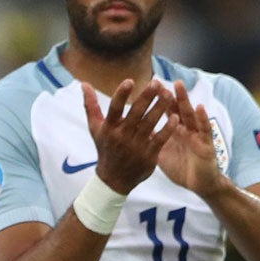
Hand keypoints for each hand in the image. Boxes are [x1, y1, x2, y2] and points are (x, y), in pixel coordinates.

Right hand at [82, 78, 172, 193]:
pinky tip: (175, 116)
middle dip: (147, 97)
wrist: (114, 179)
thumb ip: (91, 105)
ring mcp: (136, 146)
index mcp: (109, 128)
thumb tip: (84, 84)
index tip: (130, 81)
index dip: (121, 95)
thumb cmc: (105, 148)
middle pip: (136, 113)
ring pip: (150, 123)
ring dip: (160, 108)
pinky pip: (160, 139)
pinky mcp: (148, 155)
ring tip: (168, 94)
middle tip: (156, 82)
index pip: (114, 109)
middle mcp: (121, 136)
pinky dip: (168, 128)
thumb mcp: (95, 128)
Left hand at [155, 81, 229, 196]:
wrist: (199, 184)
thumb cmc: (182, 168)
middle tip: (158, 82)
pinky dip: (203, 118)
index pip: (166, 113)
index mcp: (175, 131)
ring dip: (184, 100)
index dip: (157, 102)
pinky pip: (205, 130)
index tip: (145, 90)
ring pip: (190, 114)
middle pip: (176, 109)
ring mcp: (197, 135)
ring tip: (178, 86)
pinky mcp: (207, 144)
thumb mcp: (163, 154)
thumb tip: (134, 133)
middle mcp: (186, 129)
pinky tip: (199, 108)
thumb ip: (153, 141)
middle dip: (168, 95)